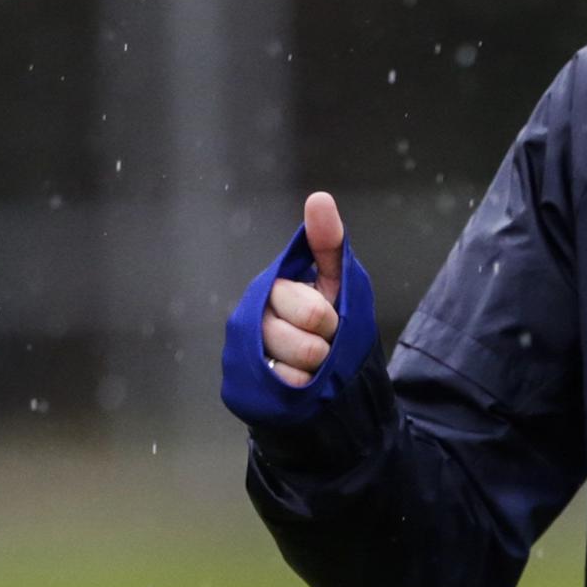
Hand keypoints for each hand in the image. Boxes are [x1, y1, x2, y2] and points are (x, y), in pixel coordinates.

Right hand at [263, 192, 344, 385]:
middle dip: (325, 344)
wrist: (332, 371)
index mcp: (274, 290)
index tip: (328, 316)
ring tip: (314, 361)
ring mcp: (248, 354)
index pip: (310, 311)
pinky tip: (301, 381)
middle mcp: (254, 320)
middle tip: (324, 340)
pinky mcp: (248, 384)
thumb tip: (319, 198)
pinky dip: (302, 386)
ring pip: (296, 368)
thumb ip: (328, 242)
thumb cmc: (334, 319)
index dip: (328, 318)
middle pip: (304, 343)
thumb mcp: (338, 279)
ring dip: (317, 368)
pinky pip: (286, 388)